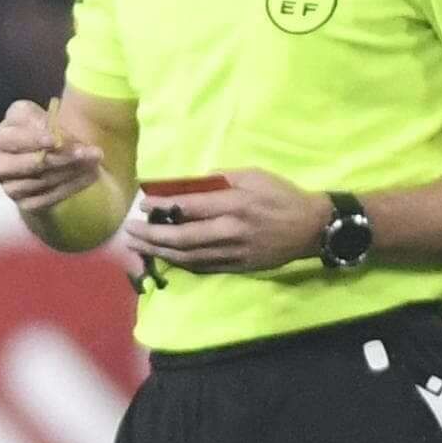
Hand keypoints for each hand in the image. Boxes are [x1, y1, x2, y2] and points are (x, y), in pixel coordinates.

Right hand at [0, 99, 103, 214]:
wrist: (47, 159)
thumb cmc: (43, 130)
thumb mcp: (41, 116)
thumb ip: (45, 121)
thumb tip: (58, 136)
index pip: (10, 139)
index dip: (32, 139)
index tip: (55, 139)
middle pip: (27, 164)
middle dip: (58, 158)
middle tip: (85, 152)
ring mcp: (11, 188)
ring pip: (42, 181)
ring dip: (72, 171)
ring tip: (95, 160)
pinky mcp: (26, 204)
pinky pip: (50, 198)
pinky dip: (73, 185)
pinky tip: (92, 174)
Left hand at [124, 170, 329, 272]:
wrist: (311, 228)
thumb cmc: (282, 195)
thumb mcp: (255, 175)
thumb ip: (222, 177)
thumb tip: (192, 182)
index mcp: (235, 204)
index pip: (189, 207)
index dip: (162, 207)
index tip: (143, 205)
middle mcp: (231, 230)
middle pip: (182, 236)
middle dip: (151, 235)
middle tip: (130, 231)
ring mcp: (233, 252)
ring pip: (188, 256)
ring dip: (159, 252)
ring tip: (138, 246)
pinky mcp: (237, 266)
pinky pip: (202, 267)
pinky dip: (179, 263)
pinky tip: (163, 257)